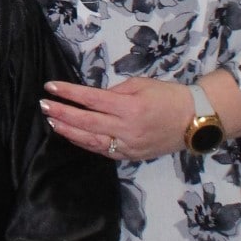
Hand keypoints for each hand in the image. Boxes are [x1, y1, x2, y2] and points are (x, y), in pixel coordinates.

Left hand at [40, 75, 193, 162]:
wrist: (196, 120)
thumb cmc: (168, 96)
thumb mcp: (141, 84)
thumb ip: (114, 91)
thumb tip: (92, 98)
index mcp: (130, 107)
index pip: (91, 99)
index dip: (68, 93)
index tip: (50, 86)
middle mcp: (127, 128)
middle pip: (86, 122)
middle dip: (62, 113)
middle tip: (43, 105)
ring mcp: (130, 145)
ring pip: (92, 141)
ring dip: (69, 131)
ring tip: (52, 121)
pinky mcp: (133, 156)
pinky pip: (104, 151)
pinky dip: (86, 143)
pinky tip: (72, 135)